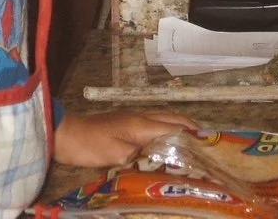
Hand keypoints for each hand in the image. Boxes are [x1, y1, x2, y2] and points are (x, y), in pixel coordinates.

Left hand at [52, 108, 199, 167]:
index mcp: (142, 124)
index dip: (194, 137)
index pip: (176, 128)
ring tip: (193, 144)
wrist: (66, 134)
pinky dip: (167, 129)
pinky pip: (154, 123)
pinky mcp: (126, 123)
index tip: (210, 147)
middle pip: (173, 119)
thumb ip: (142, 157)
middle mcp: (141, 116)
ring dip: (180, 128)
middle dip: (192, 129)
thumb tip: (164, 159)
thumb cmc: (91, 145)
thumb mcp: (117, 156)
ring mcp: (133, 117)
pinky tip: (167, 142)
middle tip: (207, 146)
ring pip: (164, 119)